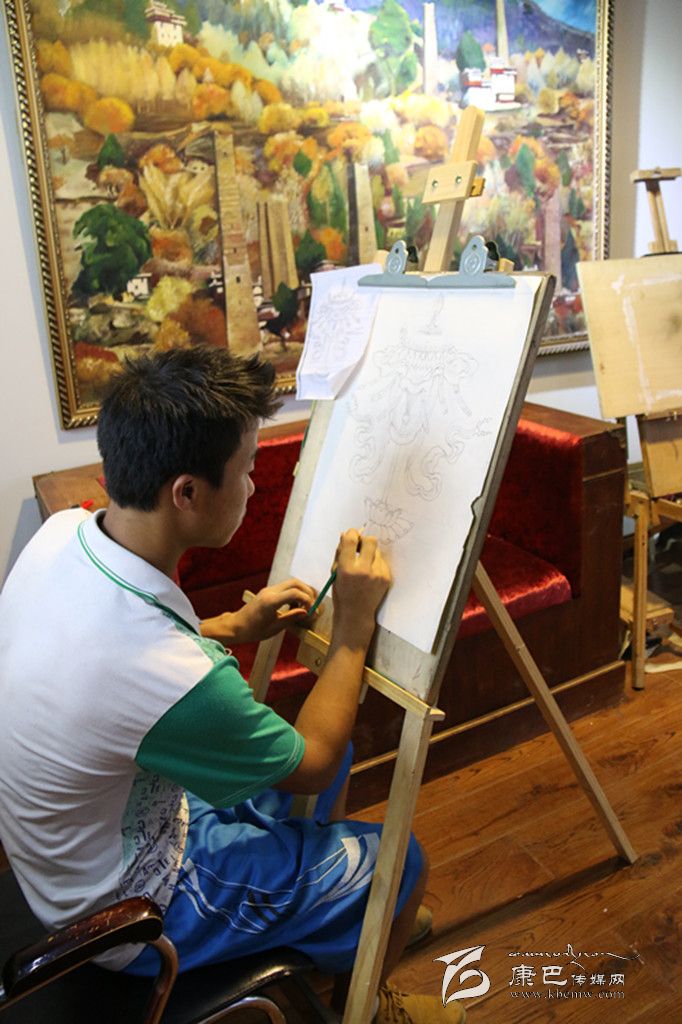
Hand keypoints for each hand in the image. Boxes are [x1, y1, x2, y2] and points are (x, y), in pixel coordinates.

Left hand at [228, 578, 316, 643]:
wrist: (236, 626)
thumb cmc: (253, 630)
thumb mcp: (274, 628)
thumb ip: (291, 618)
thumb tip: (306, 612)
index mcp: (271, 602)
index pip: (295, 593)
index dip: (308, 601)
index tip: (312, 612)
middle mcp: (270, 592)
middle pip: (296, 583)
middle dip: (308, 592)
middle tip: (313, 605)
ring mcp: (269, 590)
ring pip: (291, 583)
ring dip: (302, 592)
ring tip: (306, 606)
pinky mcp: (269, 591)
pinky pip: (286, 588)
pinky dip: (295, 593)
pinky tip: (296, 605)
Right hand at [331, 529, 391, 647]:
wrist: (356, 614)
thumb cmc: (342, 593)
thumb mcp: (335, 573)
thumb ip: (340, 553)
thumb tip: (345, 534)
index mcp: (347, 569)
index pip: (351, 540)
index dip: (351, 534)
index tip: (351, 535)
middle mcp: (364, 570)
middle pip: (370, 541)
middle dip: (364, 540)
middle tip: (360, 546)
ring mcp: (377, 574)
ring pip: (377, 551)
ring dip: (369, 554)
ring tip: (363, 566)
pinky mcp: (386, 578)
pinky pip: (382, 562)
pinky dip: (375, 564)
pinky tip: (369, 575)